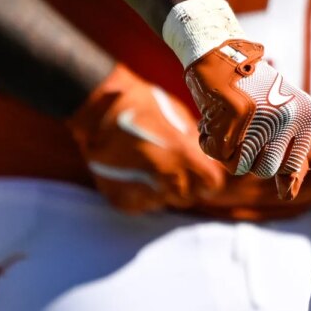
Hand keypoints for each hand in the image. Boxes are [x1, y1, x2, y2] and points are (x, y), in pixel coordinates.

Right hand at [67, 64, 225, 213]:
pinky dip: (141, 194)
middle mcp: (165, 175)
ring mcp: (142, 189)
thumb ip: (195, 143)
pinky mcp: (121, 199)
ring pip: (165, 202)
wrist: (98, 111)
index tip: (204, 173)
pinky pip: (143, 204)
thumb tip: (209, 159)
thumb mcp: (177, 116)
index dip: (209, 179)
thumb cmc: (142, 105)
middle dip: (186, 185)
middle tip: (174, 167)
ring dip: (163, 190)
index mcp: (183, 153)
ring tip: (150, 167)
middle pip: (189, 197)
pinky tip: (134, 173)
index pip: (212, 183)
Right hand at [182, 39, 310, 199]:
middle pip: (264, 170)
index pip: (293, 167)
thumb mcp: (277, 116)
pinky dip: (210, 141)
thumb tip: (288, 195)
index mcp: (303, 116)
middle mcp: (287, 117)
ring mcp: (262, 115)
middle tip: (239, 134)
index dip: (275, 169)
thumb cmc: (248, 88)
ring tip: (226, 125)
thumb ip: (286, 153)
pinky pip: (218, 153)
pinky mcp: (235, 113)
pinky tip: (212, 121)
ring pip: (239, 166)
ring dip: (227, 151)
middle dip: (247, 158)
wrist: (220, 51)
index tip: (260, 150)